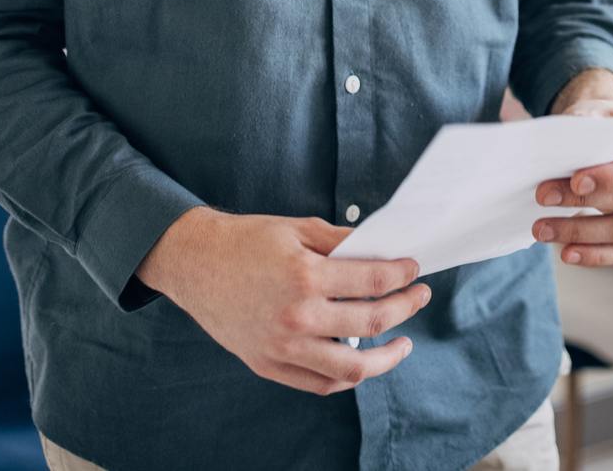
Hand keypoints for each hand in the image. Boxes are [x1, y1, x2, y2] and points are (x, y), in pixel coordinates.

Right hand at [137, 208, 429, 394]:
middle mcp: (298, 315)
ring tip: (403, 344)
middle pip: (372, 321)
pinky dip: (347, 378)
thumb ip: (339, 241)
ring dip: (387, 358)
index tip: (414, 270)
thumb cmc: (244, 241)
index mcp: (305, 275)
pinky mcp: (269, 364)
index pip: (373, 280)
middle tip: (419, 297)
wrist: (194, 263)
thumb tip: (379, 251)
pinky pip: (320, 383)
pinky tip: (362, 364)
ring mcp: (283, 346)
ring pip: (352, 368)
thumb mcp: (295, 228)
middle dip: (405, 307)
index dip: (402, 274)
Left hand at [533, 95, 612, 266]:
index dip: (612, 177)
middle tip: (542, 197)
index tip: (575, 180)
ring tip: (543, 229)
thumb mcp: (597, 112)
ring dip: (582, 233)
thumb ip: (589, 123)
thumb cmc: (605, 124)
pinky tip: (567, 252)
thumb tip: (571, 140)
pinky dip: (596, 254)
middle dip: (583, 202)